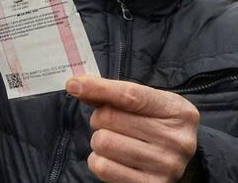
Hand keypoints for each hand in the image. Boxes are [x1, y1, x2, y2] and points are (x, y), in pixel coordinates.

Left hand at [67, 76, 198, 182]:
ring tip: (116, 143)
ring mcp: (166, 166)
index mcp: (178, 111)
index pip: (130, 96)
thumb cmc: (154, 126)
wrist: (177, 163)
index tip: (73, 85)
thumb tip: (76, 85)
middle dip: (100, 119)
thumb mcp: (144, 104)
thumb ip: (111, 93)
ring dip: (99, 141)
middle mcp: (177, 139)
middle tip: (113, 126)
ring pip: (103, 142)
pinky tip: (114, 160)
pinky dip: (99, 161)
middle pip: (109, 118)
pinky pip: (103, 167)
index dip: (98, 88)